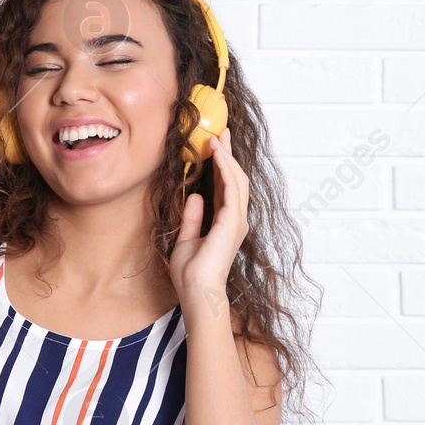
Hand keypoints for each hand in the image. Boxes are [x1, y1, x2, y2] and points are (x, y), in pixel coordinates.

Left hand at [169, 129, 248, 317]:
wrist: (197, 292)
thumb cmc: (192, 275)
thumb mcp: (187, 239)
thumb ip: (193, 218)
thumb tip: (195, 197)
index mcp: (226, 224)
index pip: (227, 187)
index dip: (223, 165)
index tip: (217, 145)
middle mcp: (235, 220)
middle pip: (236, 179)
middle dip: (228, 155)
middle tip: (221, 133)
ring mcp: (236, 220)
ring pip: (236, 179)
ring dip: (227, 156)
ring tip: (216, 137)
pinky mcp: (232, 221)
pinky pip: (231, 188)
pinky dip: (224, 168)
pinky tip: (216, 154)